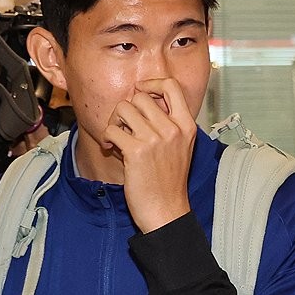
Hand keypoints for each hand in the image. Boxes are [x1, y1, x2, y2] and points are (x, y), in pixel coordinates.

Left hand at [102, 78, 196, 232]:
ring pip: (123, 109)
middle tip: (125, 126)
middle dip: (127, 110)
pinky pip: (112, 130)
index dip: (152, 83)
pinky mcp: (136, 151)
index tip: (141, 91)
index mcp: (187, 126)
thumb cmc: (170, 182)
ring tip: (118, 138)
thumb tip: (142, 102)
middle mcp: (173, 129)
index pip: (171, 86)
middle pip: (140, 97)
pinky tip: (112, 149)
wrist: (166, 211)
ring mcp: (155, 139)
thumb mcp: (181, 148)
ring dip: (115, 122)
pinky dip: (107, 138)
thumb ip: (168, 124)